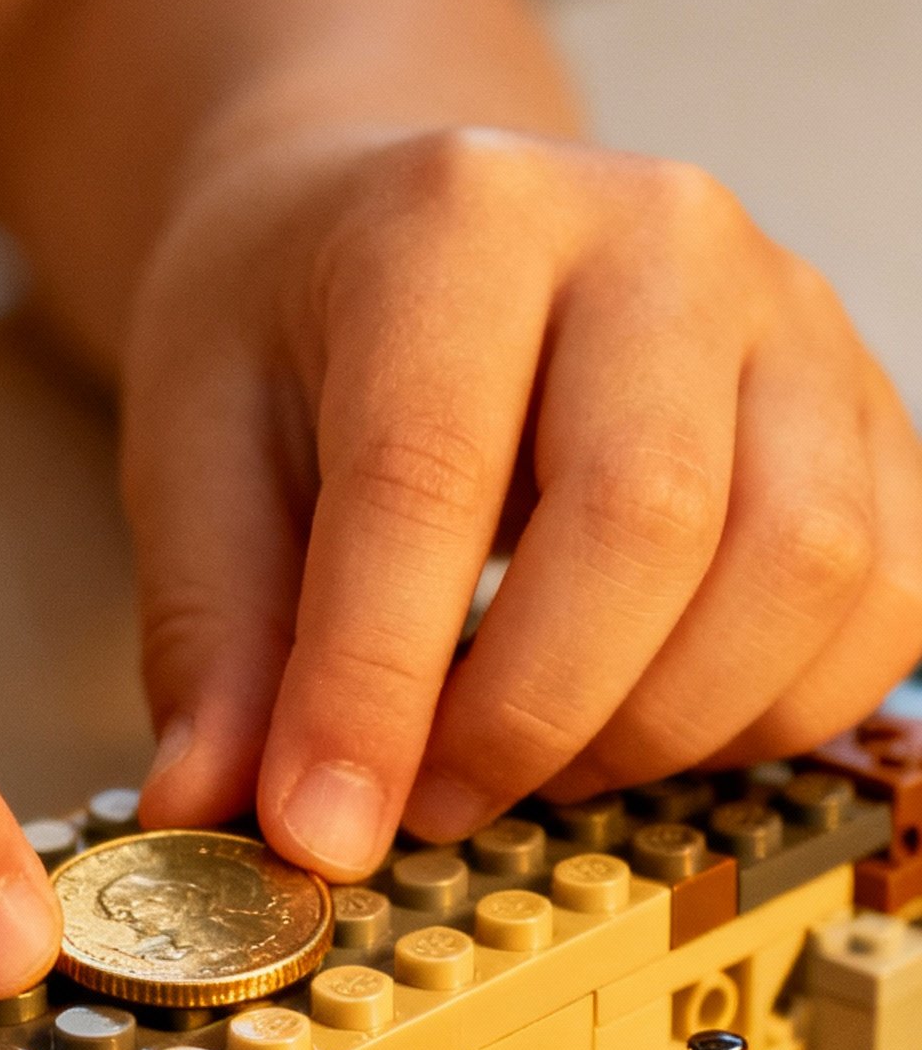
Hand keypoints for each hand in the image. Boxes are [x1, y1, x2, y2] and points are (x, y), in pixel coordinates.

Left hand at [125, 126, 921, 873]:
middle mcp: (660, 238)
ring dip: (660, 727)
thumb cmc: (308, 330)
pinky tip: (647, 718)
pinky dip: (772, 714)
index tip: (319, 831)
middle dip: (530, 717)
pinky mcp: (868, 413)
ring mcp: (792, 318)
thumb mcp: (198, 447)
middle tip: (427, 806)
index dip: (374, 685)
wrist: (432, 229)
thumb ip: (214, 631)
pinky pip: (884, 603)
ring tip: (532, 756)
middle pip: (653, 519)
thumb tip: (212, 805)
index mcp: (462, 218)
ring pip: (801, 568)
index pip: (431, 475)